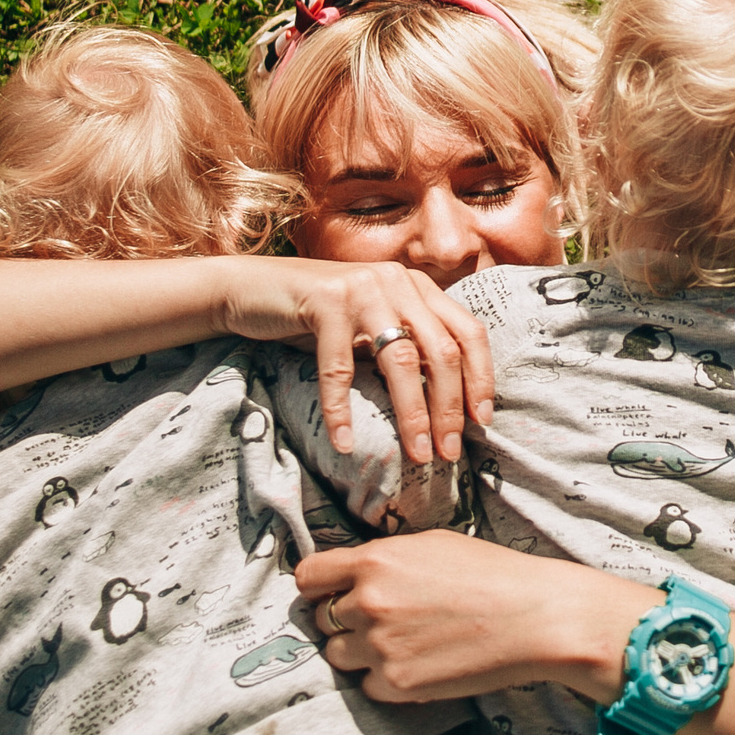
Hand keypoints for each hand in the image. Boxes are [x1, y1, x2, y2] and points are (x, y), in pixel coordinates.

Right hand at [213, 259, 495, 463]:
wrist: (253, 289)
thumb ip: (406, 345)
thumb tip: (446, 406)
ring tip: (417, 453)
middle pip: (441, 350)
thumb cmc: (318, 318)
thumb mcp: (372, 325)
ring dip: (412, 413)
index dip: (481, 377)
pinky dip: (342, 409)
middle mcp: (398, 281)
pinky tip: (344, 443)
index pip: (469, 331)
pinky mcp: (324, 301)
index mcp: (418, 287)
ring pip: (401, 359)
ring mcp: (363, 287)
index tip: (481, 422)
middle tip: (448, 452)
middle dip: (449, 407)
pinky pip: (339, 367)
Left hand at [297, 531, 645, 702]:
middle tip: (383, 617)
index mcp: (375, 561)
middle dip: (345, 618)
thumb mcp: (430, 545)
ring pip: (338, 654)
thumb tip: (350, 573)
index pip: (309, 576)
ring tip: (402, 640)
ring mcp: (380, 646)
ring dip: (360, 649)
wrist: (533, 617)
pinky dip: (385, 677)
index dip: (318, 585)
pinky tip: (419, 660)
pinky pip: (367, 684)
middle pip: (322, 618)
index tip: (328, 590)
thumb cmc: (490, 573)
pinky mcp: (396, 683)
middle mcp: (368, 603)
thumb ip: (383, 558)